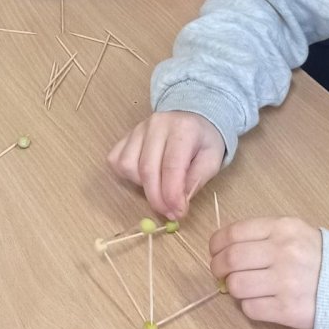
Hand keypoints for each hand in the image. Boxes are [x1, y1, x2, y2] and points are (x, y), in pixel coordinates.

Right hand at [107, 111, 225, 218]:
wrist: (193, 116)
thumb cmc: (203, 140)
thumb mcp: (212, 160)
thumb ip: (196, 181)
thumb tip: (177, 204)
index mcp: (183, 129)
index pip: (171, 166)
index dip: (172, 195)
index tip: (178, 213)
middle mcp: (157, 125)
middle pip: (147, 169)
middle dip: (157, 199)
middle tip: (170, 213)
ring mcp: (138, 129)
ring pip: (128, 166)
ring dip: (142, 186)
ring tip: (159, 187)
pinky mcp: (126, 136)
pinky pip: (117, 161)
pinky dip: (128, 176)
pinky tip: (145, 178)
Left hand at [209, 218, 322, 328]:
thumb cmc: (318, 257)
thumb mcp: (295, 232)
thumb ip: (263, 235)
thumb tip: (224, 248)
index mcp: (283, 229)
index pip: (233, 233)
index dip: (216, 244)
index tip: (215, 252)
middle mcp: (284, 253)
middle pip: (231, 260)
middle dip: (218, 268)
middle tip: (222, 273)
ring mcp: (286, 282)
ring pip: (236, 286)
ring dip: (233, 288)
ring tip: (244, 288)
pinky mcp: (288, 310)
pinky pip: (250, 309)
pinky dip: (249, 306)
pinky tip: (261, 301)